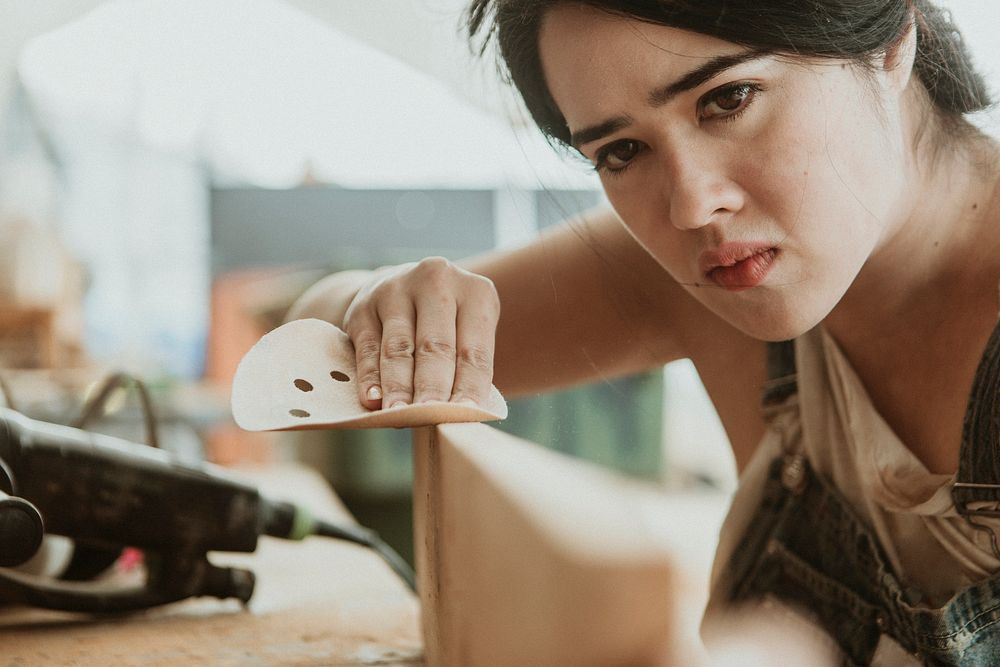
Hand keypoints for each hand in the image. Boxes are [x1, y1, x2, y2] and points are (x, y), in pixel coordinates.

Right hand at [342, 257, 500, 410]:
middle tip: (432, 419)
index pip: (474, 350)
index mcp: (476, 292)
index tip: (465, 418)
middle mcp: (437, 281)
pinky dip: (370, 377)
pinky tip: (372, 401)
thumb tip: (461, 416)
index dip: (470, 388)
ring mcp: (396, 289)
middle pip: (435, 346)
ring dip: (399, 388)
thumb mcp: (468, 334)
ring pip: (399, 348)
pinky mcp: (364, 306)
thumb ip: (466, 370)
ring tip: (400, 417)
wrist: (401, 289)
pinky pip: (368, 348)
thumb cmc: (448, 326)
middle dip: (433, 389)